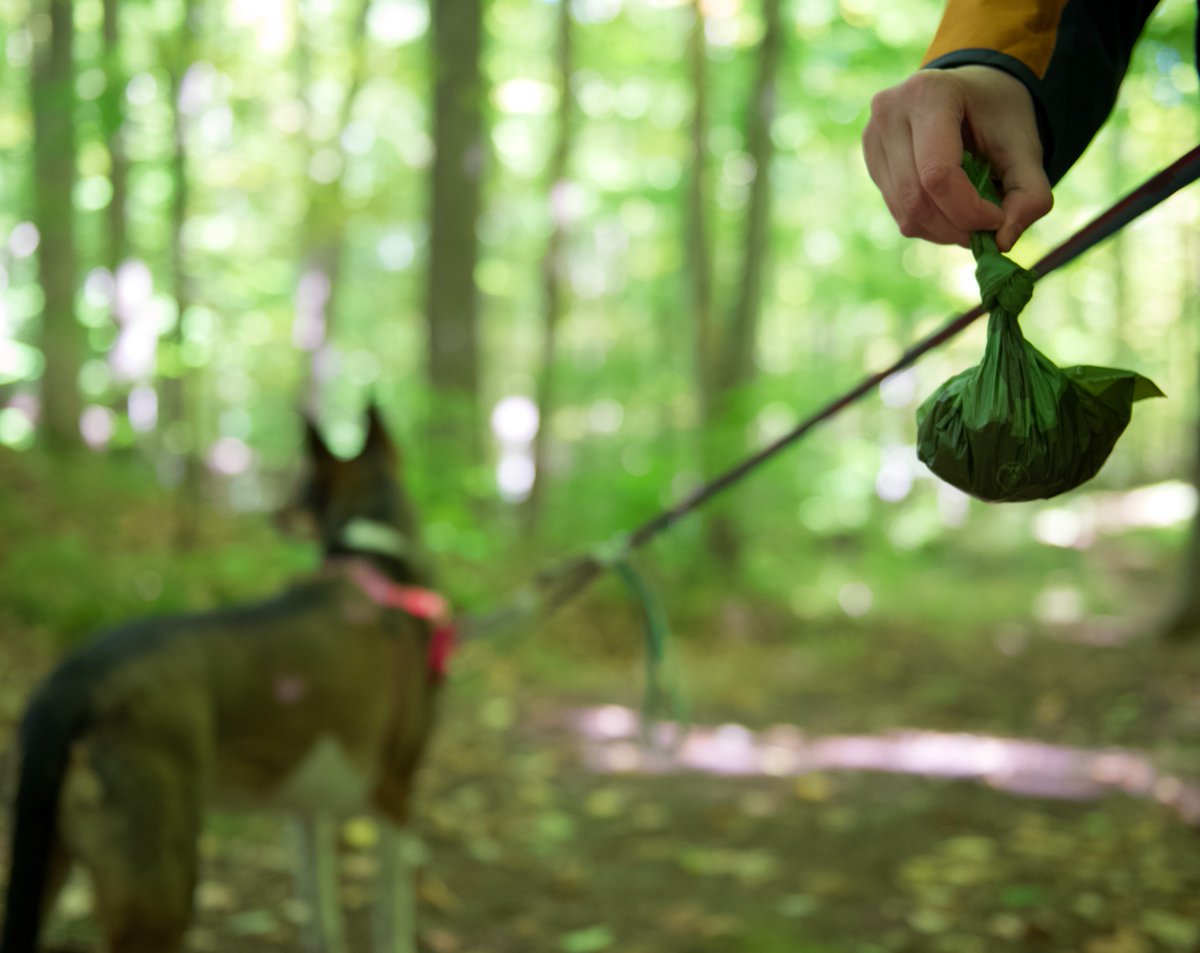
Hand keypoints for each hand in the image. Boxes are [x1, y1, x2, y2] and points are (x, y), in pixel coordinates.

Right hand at [862, 65, 1052, 251]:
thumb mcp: (1027, 146)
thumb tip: (1002, 243)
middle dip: (957, 228)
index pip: (937, 175)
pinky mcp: (870, 161)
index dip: (969, 211)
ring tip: (971, 218)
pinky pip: (898, 213)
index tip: (998, 220)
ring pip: (905, 214)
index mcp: (929, 94)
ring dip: (944, 231)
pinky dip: (930, 224)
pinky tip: (950, 208)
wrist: (970, 91)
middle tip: (987, 231)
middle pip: (917, 199)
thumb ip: (1030, 194)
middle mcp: (889, 112)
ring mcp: (873, 138)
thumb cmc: (998, 114)